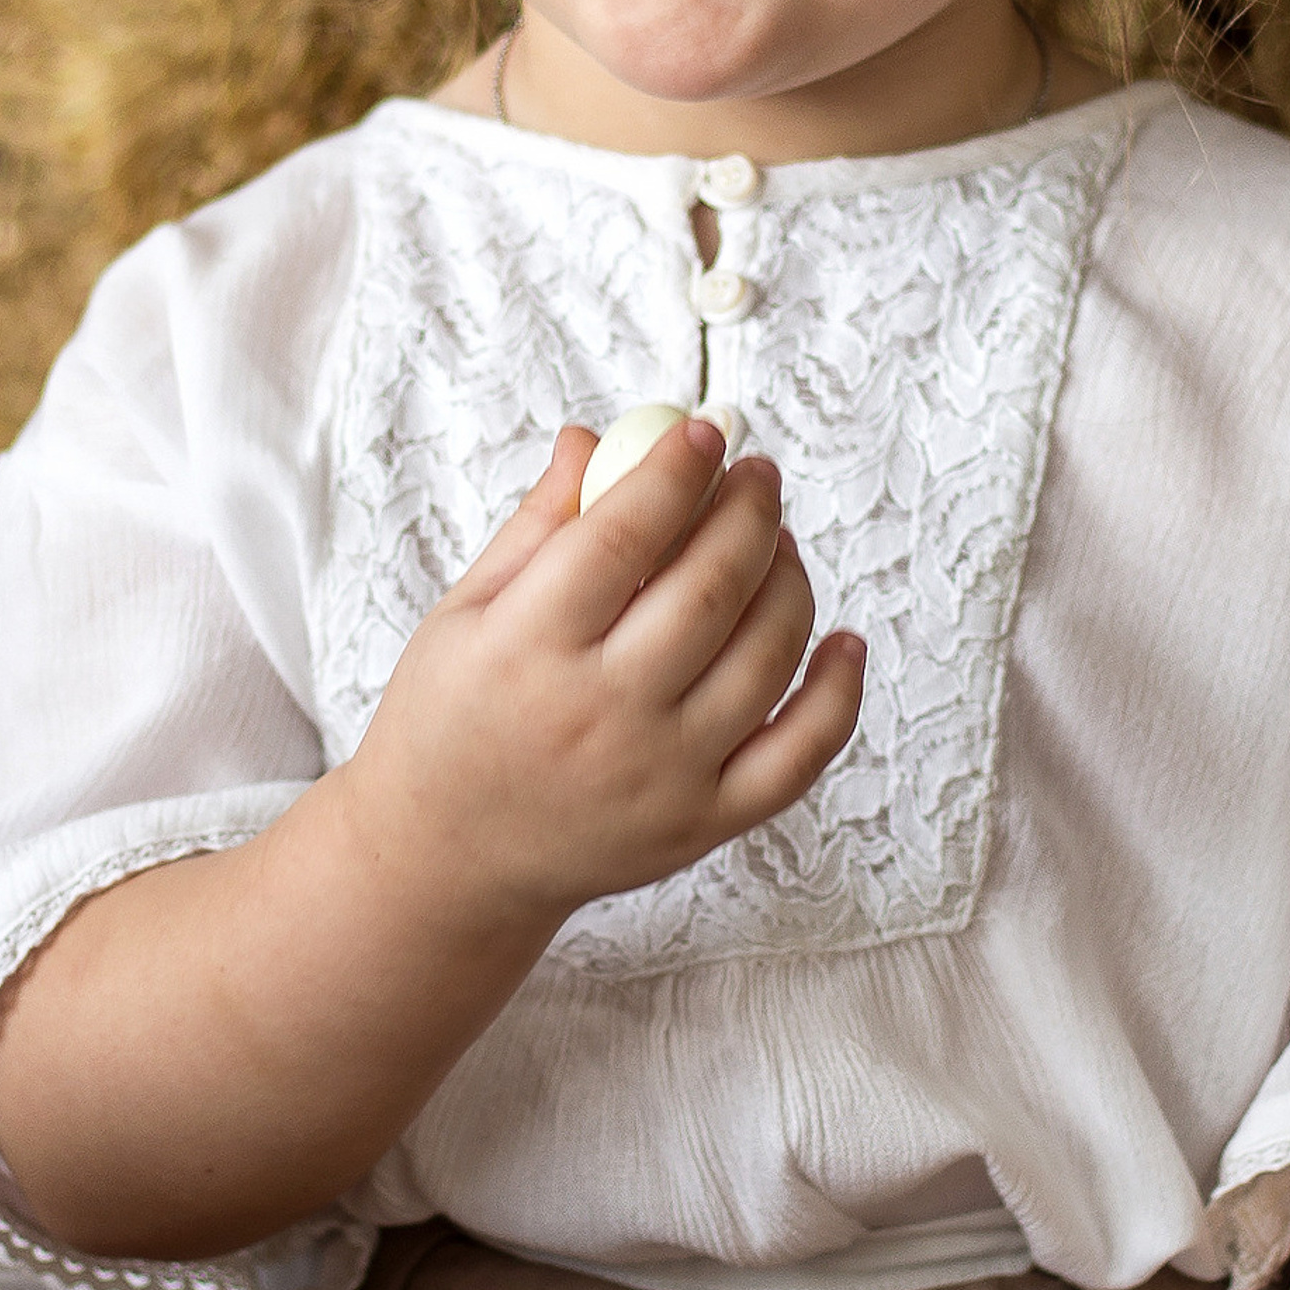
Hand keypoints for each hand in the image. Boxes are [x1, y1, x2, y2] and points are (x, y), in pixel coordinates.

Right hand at [350, 414, 865, 940]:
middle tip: (757, 474)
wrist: (447, 859)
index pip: (623, 536)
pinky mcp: (701, 824)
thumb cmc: (448, 719)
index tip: (704, 430)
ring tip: (778, 542)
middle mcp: (599, 714)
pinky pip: (801, 753)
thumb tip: (592, 436)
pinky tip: (842, 640)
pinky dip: (837, 691)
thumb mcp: (462, 613)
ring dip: (790, 580)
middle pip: (709, 588)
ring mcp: (660, 775)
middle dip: (747, 511)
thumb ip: (535, 525)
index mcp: (526, 648)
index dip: (675, 471)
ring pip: (765, 655)